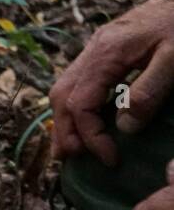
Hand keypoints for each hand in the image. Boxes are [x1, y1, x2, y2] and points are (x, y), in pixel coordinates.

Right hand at [50, 0, 173, 166]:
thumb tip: (124, 128)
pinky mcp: (103, 49)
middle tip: (73, 160)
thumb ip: (149, 92)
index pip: (80, 103)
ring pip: (63, 88)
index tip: (111, 158)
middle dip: (64, 131)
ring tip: (72, 147)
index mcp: (106, 54)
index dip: (91, 136)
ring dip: (64, 120)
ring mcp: (95, 49)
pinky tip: (86, 120)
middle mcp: (92, 51)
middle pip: (61, 96)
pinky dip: (74, 106)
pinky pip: (77, 81)